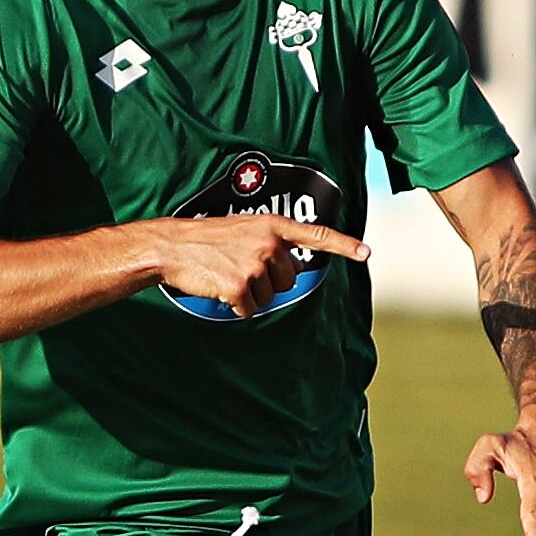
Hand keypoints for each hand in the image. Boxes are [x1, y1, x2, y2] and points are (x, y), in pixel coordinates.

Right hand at [143, 213, 369, 319]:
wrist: (170, 246)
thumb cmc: (203, 239)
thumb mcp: (242, 229)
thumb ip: (269, 242)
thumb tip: (288, 270)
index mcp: (272, 226)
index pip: (315, 235)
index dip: (343, 245)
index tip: (365, 253)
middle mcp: (269, 243)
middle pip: (288, 279)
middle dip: (267, 282)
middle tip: (238, 269)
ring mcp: (255, 264)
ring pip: (269, 296)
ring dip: (249, 294)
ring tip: (225, 275)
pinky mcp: (241, 286)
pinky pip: (250, 309)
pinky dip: (235, 306)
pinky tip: (219, 288)